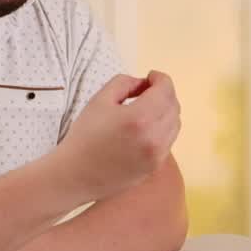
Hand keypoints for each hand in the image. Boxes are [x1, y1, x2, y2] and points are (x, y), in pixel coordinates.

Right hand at [52, 71, 180, 200]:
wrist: (75, 174)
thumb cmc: (85, 135)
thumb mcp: (100, 99)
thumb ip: (125, 83)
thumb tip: (143, 83)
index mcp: (140, 117)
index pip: (166, 90)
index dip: (160, 78)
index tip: (150, 76)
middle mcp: (154, 137)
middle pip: (174, 106)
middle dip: (164, 93)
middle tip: (146, 90)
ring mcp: (157, 155)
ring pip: (175, 124)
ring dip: (166, 111)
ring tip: (146, 109)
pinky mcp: (155, 167)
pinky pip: (168, 141)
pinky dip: (163, 129)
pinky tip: (145, 128)